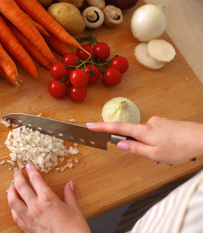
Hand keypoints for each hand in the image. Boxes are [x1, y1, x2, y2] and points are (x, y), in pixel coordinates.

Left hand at [7, 164, 89, 232]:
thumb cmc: (75, 229)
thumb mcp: (74, 209)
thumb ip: (69, 195)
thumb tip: (69, 185)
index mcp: (48, 198)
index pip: (35, 179)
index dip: (31, 170)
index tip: (28, 166)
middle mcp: (36, 207)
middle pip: (20, 187)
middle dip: (17, 177)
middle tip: (17, 172)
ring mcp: (29, 218)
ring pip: (13, 201)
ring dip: (10, 191)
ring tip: (12, 186)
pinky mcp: (27, 228)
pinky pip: (15, 216)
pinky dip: (13, 208)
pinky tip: (14, 205)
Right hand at [87, 116, 202, 163]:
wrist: (202, 138)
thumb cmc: (180, 147)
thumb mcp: (154, 154)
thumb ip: (135, 149)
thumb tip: (119, 144)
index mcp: (143, 131)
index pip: (117, 128)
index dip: (101, 127)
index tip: (89, 126)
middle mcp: (149, 123)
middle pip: (134, 135)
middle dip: (141, 148)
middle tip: (157, 158)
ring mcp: (158, 123)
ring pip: (147, 138)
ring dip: (153, 149)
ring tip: (168, 157)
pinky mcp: (166, 124)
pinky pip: (156, 135)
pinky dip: (160, 145)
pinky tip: (171, 151)